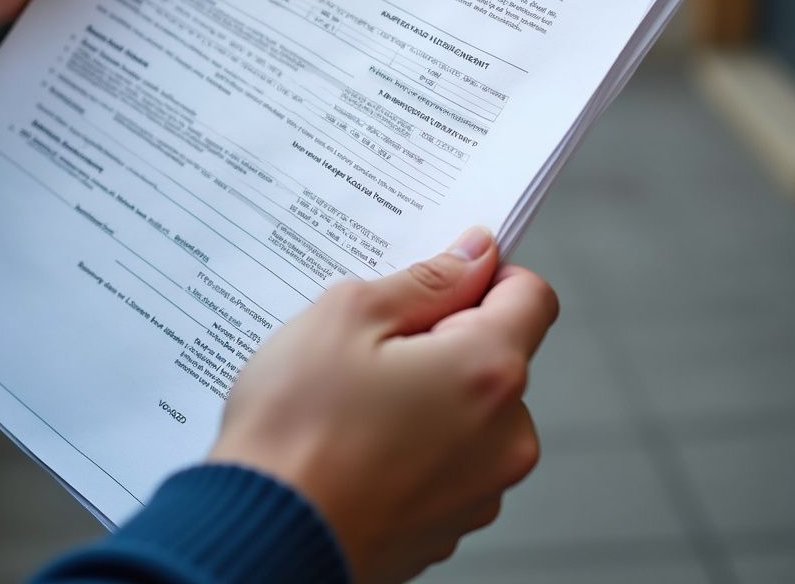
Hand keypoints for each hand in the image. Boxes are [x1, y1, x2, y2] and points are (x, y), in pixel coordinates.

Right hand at [208, 228, 557, 583]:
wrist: (263, 537)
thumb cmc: (296, 428)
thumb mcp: (349, 315)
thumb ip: (425, 279)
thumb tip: (473, 256)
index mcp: (488, 372)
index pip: (531, 295)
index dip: (487, 275)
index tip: (441, 277)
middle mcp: (505, 437)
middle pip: (496, 355)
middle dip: (443, 337)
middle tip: (371, 343)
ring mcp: (481, 491)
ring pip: (470, 409)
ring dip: (427, 392)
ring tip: (353, 400)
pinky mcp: (449, 526)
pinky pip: (448, 460)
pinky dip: (414, 442)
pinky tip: (355, 443)